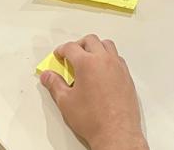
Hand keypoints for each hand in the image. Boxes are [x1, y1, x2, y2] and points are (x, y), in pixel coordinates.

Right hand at [41, 35, 146, 149]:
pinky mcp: (127, 76)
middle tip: (71, 56)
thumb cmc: (92, 119)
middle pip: (90, 40)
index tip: (59, 55)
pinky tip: (102, 70)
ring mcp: (118, 67)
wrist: (116, 132)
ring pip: (107, 45)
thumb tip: (47, 76)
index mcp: (87, 63)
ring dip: (96, 47)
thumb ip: (54, 85)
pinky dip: (108, 57)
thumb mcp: (66, 102)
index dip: (61, 50)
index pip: (71, 47)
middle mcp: (104, 60)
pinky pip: (117, 57)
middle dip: (78, 45)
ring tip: (88, 59)